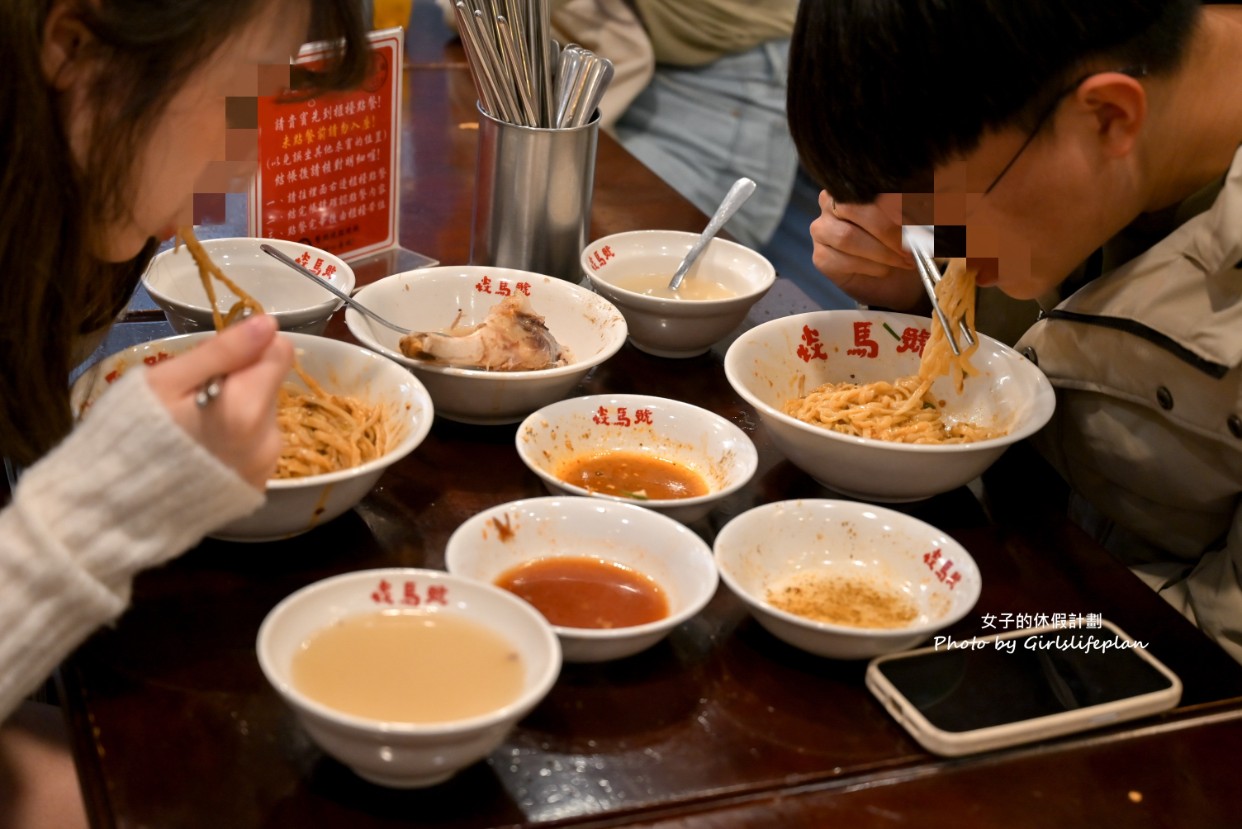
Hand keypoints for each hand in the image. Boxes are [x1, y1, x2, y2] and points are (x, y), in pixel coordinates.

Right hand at [145, 314, 293, 488]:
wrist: (115, 508)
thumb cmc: (131, 435)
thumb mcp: (166, 382)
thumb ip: (223, 351)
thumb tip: (269, 323)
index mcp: (245, 407)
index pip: (279, 352)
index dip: (249, 348)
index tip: (216, 361)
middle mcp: (267, 438)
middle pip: (270, 385)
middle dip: (239, 382)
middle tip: (192, 399)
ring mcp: (265, 465)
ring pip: (264, 415)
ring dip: (239, 411)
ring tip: (194, 427)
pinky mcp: (258, 484)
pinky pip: (258, 444)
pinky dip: (237, 439)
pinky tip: (203, 450)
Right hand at [810, 191, 925, 310]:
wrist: (895, 277)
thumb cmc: (904, 239)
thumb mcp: (919, 215)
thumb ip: (921, 203)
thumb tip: (934, 197)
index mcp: (853, 183)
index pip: (868, 187)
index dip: (894, 202)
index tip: (918, 220)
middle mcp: (830, 201)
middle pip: (853, 209)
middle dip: (887, 231)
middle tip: (912, 246)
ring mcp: (821, 229)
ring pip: (847, 237)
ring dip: (881, 252)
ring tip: (904, 261)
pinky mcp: (821, 256)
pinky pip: (842, 260)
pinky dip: (870, 267)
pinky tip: (885, 270)